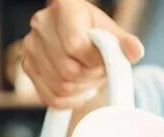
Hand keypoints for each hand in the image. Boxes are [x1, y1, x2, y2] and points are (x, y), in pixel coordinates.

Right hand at [23, 0, 144, 108]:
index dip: (94, 62)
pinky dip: (69, 101)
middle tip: (97, 70)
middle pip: (69, 70)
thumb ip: (124, 43)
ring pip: (61, 86)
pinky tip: (78, 90)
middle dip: (90, 77)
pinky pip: (50, 97)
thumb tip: (135, 51)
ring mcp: (31, 45)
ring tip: (88, 76)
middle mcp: (42, 23)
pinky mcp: (28, 66)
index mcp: (65, 7)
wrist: (77, 36)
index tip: (103, 60)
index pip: (76, 45)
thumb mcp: (112, 33)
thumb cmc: (95, 33)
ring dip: (81, 89)